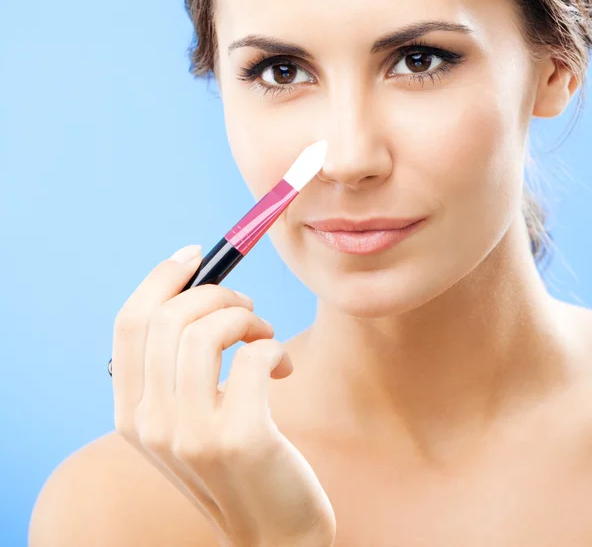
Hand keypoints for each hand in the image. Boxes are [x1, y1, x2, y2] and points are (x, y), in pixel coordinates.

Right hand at [111, 245, 335, 546]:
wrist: (272, 531)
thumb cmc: (238, 460)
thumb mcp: (191, 416)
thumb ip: (179, 364)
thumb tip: (197, 285)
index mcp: (130, 413)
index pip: (129, 323)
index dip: (162, 278)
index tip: (197, 254)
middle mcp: (149, 424)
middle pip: (168, 318)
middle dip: (217, 293)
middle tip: (247, 306)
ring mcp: (191, 435)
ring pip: (206, 331)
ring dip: (246, 316)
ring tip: (263, 335)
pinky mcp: (238, 438)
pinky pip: (252, 355)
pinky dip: (272, 347)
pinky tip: (280, 369)